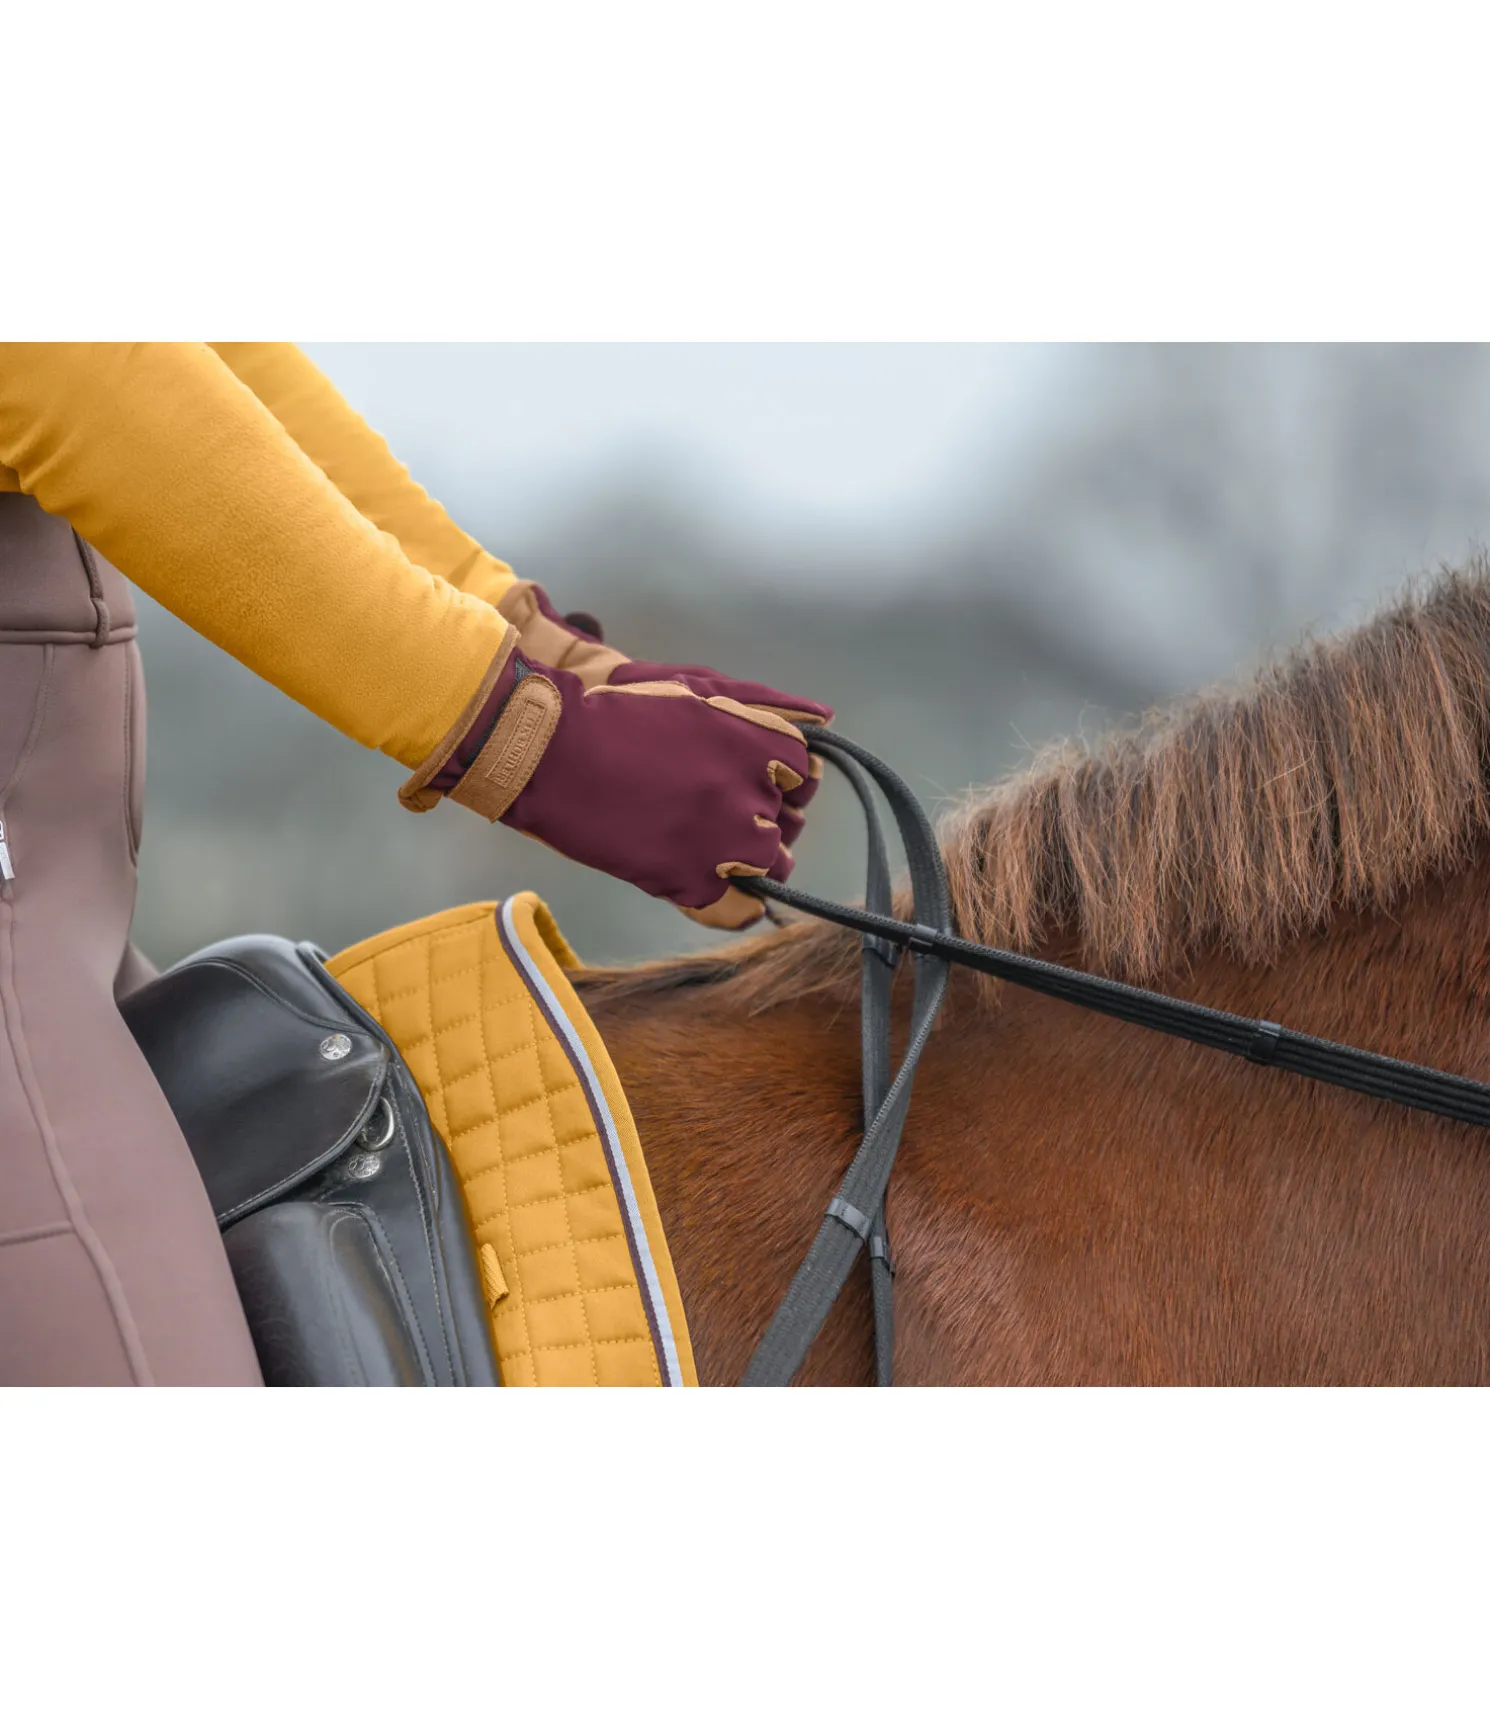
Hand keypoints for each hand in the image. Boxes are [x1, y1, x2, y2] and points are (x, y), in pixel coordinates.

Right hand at [399, 634, 810, 929]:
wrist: (551, 751)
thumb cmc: (620, 708)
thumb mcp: (698, 687)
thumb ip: (767, 703)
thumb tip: (828, 718)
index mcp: (760, 744)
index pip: (805, 774)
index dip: (777, 777)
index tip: (745, 774)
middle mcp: (753, 795)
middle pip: (789, 822)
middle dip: (762, 815)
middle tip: (709, 805)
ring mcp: (724, 844)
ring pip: (772, 866)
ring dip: (749, 857)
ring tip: (705, 841)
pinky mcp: (690, 884)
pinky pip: (742, 911)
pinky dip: (736, 904)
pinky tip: (711, 884)